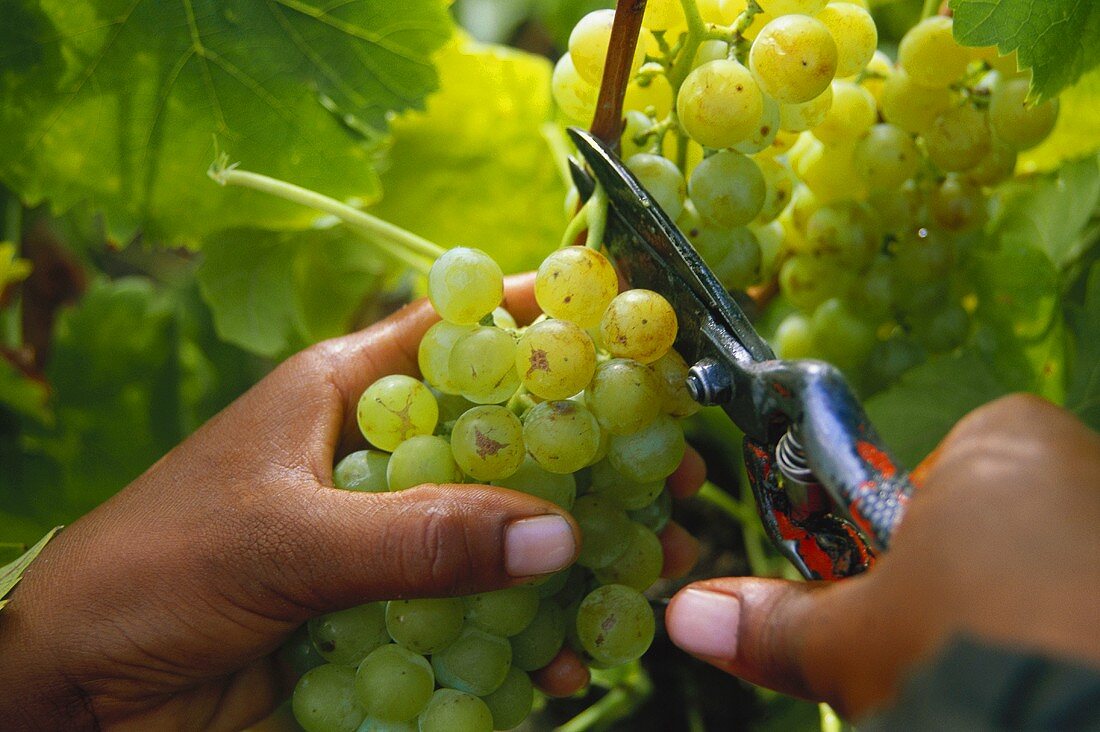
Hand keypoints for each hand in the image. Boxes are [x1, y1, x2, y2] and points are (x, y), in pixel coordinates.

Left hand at [0, 273, 702, 730]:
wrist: (76, 699)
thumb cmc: (148, 573)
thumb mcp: (278, 539)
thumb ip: (413, 539)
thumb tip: (556, 538)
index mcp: (342, 400)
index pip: (452, 336)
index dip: (533, 320)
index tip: (623, 324)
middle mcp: (377, 470)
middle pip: (502, 449)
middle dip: (590, 457)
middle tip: (673, 469)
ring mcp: (389, 552)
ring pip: (503, 543)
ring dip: (579, 559)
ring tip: (658, 567)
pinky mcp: (390, 628)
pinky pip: (478, 630)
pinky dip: (527, 645)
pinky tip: (573, 657)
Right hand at [665, 394, 1099, 717]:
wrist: (1074, 728)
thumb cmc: (958, 650)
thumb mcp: (850, 638)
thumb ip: (776, 618)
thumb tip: (688, 614)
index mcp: (1006, 441)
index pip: (936, 469)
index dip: (903, 536)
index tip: (896, 593)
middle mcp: (1086, 466)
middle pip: (999, 518)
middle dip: (964, 578)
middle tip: (940, 643)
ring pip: (1056, 564)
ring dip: (1023, 608)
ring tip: (996, 667)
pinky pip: (1090, 598)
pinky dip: (1072, 630)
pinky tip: (1050, 676)